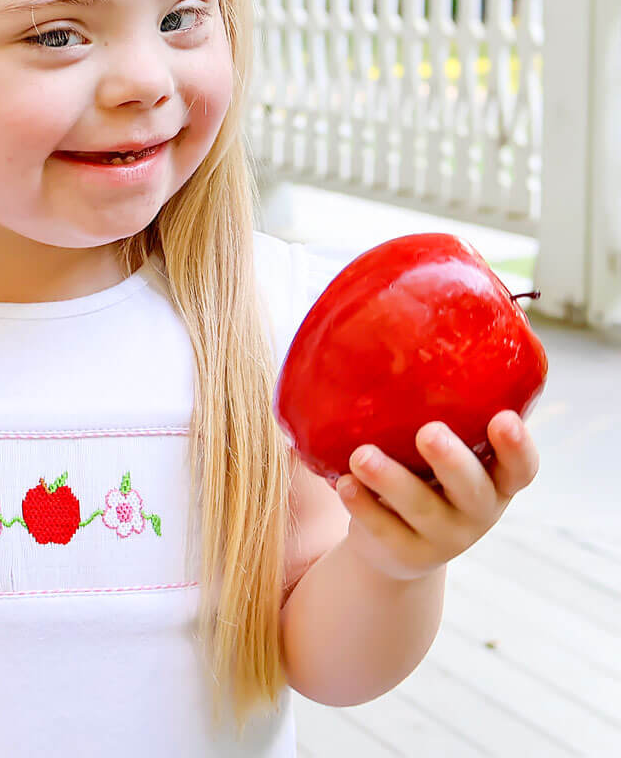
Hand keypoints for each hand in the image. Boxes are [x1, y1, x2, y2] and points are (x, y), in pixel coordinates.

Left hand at [335, 411, 539, 582]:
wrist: (393, 542)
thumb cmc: (420, 468)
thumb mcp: (439, 442)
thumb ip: (441, 398)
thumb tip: (440, 313)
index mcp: (494, 477)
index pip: (521, 468)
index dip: (517, 448)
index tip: (503, 420)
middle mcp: (477, 510)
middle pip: (473, 490)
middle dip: (452, 461)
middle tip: (428, 432)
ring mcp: (443, 537)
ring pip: (421, 509)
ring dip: (392, 480)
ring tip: (362, 455)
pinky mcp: (406, 554)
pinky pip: (384, 530)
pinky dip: (363, 507)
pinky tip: (345, 484)